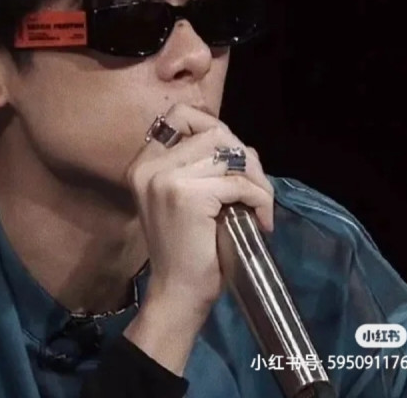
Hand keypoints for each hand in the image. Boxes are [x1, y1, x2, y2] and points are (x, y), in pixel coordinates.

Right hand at [126, 104, 273, 317]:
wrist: (177, 292)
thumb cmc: (186, 247)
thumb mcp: (183, 196)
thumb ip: (198, 165)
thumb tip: (239, 146)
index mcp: (144, 162)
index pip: (181, 114)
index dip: (214, 129)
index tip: (232, 159)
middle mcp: (150, 165)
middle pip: (214, 131)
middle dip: (246, 156)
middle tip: (257, 188)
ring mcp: (166, 178)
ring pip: (230, 154)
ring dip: (257, 179)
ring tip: (262, 204)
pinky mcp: (187, 195)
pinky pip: (238, 183)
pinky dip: (260, 199)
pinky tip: (261, 220)